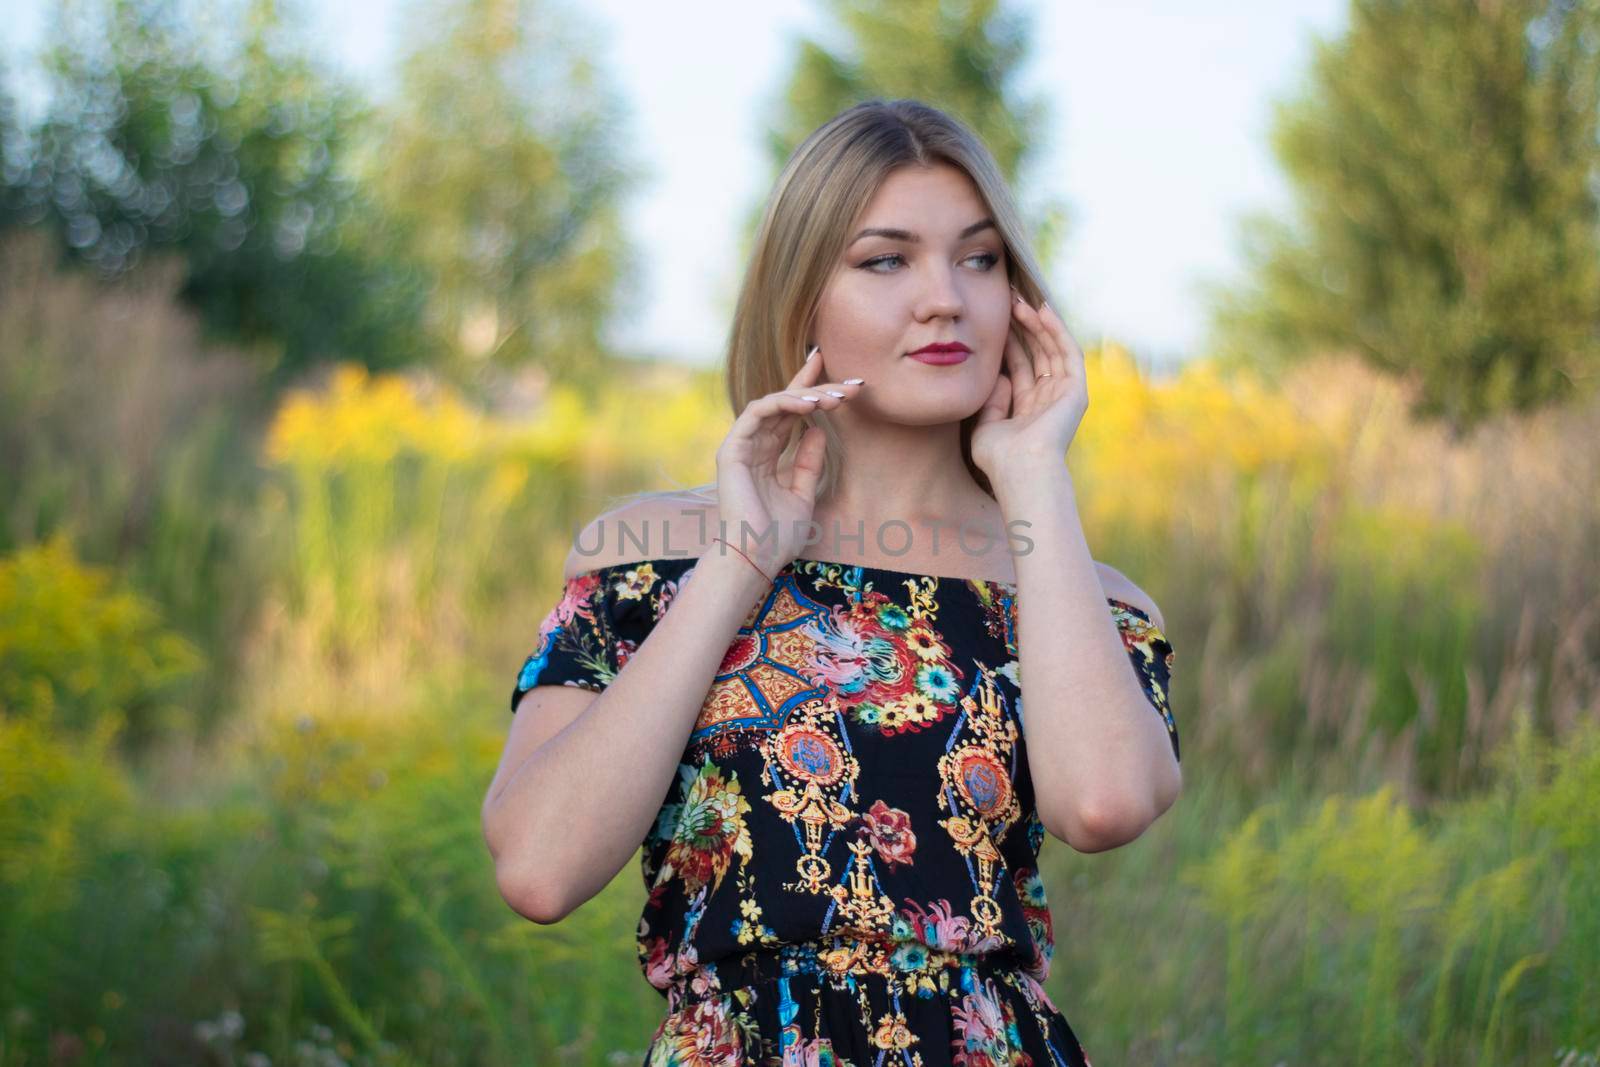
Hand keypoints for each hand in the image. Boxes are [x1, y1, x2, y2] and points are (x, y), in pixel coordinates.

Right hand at [714, 348, 863, 576]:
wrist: (756, 557)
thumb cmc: (778, 536)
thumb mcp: (803, 494)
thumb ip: (809, 462)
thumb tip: (819, 430)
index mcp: (768, 455)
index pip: (792, 414)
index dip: (813, 391)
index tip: (842, 379)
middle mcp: (753, 445)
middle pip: (787, 404)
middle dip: (818, 389)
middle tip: (850, 385)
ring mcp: (741, 446)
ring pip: (774, 403)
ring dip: (805, 395)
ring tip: (834, 398)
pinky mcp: (732, 449)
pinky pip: (757, 412)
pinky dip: (783, 403)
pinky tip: (809, 405)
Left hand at [969, 286, 1087, 484]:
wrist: (1021, 470)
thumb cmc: (1000, 458)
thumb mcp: (985, 426)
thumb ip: (991, 401)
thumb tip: (998, 375)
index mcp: (1028, 409)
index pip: (1020, 366)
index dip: (1008, 342)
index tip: (994, 319)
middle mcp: (1048, 400)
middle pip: (1036, 354)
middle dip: (1022, 327)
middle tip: (1007, 300)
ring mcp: (1064, 395)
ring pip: (1051, 349)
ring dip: (1037, 323)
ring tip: (1019, 300)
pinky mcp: (1076, 390)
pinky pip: (1067, 352)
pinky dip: (1057, 330)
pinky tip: (1043, 310)